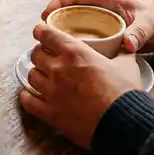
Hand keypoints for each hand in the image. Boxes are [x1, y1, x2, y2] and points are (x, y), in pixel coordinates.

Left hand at [20, 23, 143, 149]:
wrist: (123, 123)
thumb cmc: (125, 92)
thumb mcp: (126, 65)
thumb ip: (122, 53)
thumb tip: (126, 47)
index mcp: (75, 52)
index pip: (47, 34)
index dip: (41, 31)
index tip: (40, 31)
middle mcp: (58, 69)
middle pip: (36, 54)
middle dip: (40, 53)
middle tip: (45, 56)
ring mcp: (52, 91)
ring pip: (31, 75)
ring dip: (36, 73)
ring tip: (42, 75)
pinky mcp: (50, 113)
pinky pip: (28, 101)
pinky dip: (27, 97)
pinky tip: (30, 95)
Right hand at [42, 0, 153, 52]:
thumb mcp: (148, 24)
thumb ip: (138, 33)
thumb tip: (127, 45)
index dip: (60, 1)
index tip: (47, 13)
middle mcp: (101, 6)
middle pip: (72, 7)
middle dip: (56, 16)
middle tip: (42, 31)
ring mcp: (101, 18)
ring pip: (75, 19)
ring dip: (62, 28)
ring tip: (49, 41)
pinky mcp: (103, 29)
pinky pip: (84, 31)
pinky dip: (73, 37)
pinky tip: (66, 50)